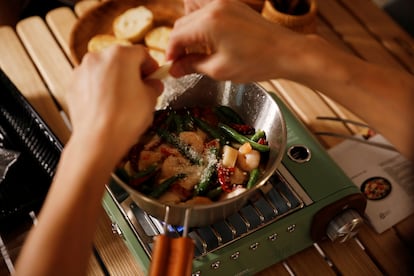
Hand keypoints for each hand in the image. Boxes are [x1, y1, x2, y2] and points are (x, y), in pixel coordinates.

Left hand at [66, 45, 162, 161]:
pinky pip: (91, 83)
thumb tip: (153, 85)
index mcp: (121, 55)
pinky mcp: (72, 86)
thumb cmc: (126, 118)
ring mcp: (82, 71)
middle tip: (141, 90)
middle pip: (121, 60)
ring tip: (123, 101)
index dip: (151, 67)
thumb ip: (153, 86)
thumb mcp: (150, 100)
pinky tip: (108, 106)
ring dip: (114, 80)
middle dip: (132, 72)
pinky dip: (100, 90)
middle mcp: (98, 57)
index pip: (142, 53)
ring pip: (104, 71)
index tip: (155, 77)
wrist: (98, 140)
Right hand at [167, 0, 301, 81]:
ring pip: (192, 14)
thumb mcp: (219, 69)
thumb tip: (175, 69)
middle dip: (178, 44)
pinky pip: (207, 10)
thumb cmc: (256, 62)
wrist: (285, 52)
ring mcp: (224, 3)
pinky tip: (208, 40)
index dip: (170, 53)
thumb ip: (192, 66)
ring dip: (188, 32)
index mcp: (208, 22)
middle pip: (182, 23)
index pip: (177, 36)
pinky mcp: (233, 5)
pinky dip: (201, 24)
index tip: (171, 67)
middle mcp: (214, 7)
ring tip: (195, 52)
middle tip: (181, 64)